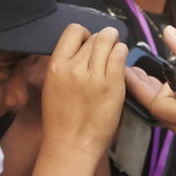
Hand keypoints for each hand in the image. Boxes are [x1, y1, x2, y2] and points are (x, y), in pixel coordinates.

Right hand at [39, 23, 126, 156]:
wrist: (71, 145)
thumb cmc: (62, 120)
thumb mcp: (52, 86)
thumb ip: (65, 65)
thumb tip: (83, 48)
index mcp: (56, 66)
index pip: (73, 30)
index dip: (85, 34)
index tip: (89, 44)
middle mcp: (74, 68)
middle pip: (94, 37)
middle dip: (102, 40)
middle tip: (107, 51)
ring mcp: (94, 76)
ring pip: (109, 41)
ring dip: (115, 44)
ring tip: (115, 53)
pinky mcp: (112, 86)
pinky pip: (120, 55)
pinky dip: (122, 53)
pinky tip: (121, 62)